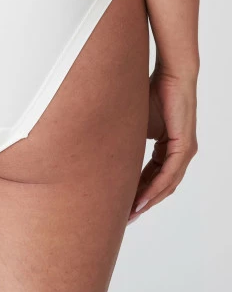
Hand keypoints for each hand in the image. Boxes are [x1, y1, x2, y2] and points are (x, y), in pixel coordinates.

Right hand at [129, 68, 197, 222]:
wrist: (170, 74)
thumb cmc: (152, 90)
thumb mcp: (136, 122)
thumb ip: (129, 139)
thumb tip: (107, 149)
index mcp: (170, 147)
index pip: (154, 176)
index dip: (138, 191)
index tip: (123, 204)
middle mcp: (181, 152)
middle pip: (162, 185)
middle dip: (143, 202)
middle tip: (125, 217)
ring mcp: (185, 150)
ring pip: (166, 184)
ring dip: (148, 200)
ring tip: (131, 213)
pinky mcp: (184, 146)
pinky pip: (169, 174)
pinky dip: (155, 188)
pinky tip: (143, 199)